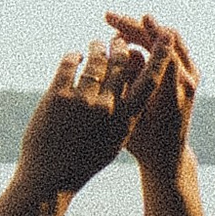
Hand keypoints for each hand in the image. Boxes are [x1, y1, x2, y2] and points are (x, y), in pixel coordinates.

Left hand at [20, 35, 152, 201]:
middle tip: (118, 40)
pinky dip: (74, 56)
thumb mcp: (114, 142)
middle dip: (120, 47)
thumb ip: (125, 116)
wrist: (49, 179)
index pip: (149, 80)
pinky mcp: (57, 96)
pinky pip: (69, 64)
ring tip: (96, 44)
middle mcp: (107, 108)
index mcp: (125, 119)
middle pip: (120, 64)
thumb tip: (132, 91)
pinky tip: (75, 56)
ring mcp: (82, 100)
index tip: (166, 36)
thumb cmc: (83, 162)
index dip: (160, 55)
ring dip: (97, 48)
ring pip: (95, 60)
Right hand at [106, 12, 198, 181]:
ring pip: (167, 39)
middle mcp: (188, 80)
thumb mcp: (132, 116)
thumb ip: (133, 87)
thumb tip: (130, 53)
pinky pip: (167, 46)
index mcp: (175, 92)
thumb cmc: (145, 141)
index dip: (150, 33)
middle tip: (109, 18)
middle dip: (136, 26)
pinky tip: (125, 38)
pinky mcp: (186, 74)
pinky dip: (148, 39)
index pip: (167, 52)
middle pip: (166, 38)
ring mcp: (190, 75)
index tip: (134, 19)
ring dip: (141, 30)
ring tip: (114, 27)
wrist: (167, 155)